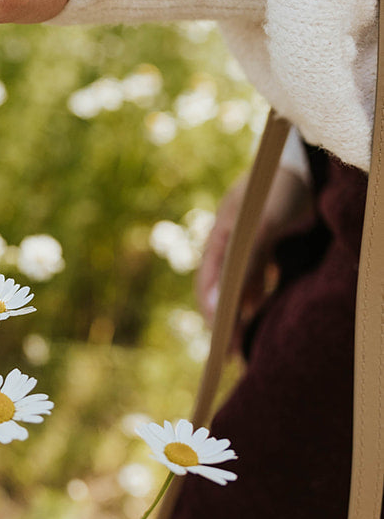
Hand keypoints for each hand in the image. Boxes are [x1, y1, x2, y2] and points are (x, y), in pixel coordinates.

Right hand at [196, 164, 312, 328]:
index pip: (209, 284)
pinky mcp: (270, 245)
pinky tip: (267, 312)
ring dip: (245, 311)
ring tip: (251, 340)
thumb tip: (218, 304)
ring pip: (243, 285)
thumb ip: (243, 263)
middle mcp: (232, 243)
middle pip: (224, 288)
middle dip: (227, 320)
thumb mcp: (261, 227)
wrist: (309, 165)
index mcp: (219, 236)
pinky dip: (261, 297)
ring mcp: (251, 244)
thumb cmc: (279, 191)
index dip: (212, 315)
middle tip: (236, 353)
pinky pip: (261, 277)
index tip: (221, 344)